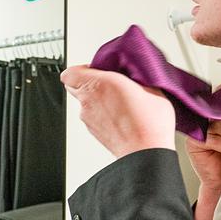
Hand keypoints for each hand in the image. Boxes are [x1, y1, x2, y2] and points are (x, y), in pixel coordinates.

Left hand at [61, 65, 175, 157]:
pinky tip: (119, 114)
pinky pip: (91, 115)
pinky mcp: (92, 131)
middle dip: (87, 81)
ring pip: (83, 101)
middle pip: (73, 85)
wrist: (145, 152)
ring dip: (95, 98)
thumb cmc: (148, 123)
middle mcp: (88, 101)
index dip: (82, 68)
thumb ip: (134, 75)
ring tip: (117, 99)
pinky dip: (100, 112)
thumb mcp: (150, 86)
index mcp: (99, 85)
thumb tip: (132, 71)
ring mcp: (87, 118)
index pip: (70, 72)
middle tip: (106, 80)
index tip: (98, 67)